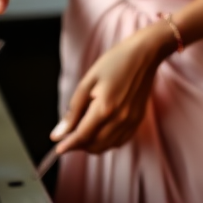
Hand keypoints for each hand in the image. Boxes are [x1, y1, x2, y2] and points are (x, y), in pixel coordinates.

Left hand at [50, 22, 174, 155]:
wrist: (145, 54)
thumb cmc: (115, 62)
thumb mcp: (88, 82)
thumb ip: (73, 111)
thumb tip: (58, 134)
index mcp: (104, 108)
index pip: (82, 136)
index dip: (67, 145)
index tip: (58, 149)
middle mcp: (119, 119)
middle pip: (94, 145)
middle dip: (79, 145)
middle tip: (70, 135)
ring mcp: (131, 121)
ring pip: (107, 146)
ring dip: (93, 144)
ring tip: (85, 131)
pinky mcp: (138, 119)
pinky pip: (120, 140)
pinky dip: (108, 141)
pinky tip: (102, 130)